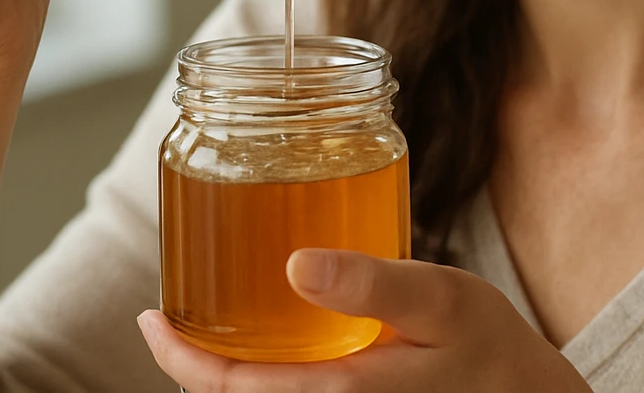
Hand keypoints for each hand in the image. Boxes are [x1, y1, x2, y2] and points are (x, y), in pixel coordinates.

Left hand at [136, 249, 592, 392]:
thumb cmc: (492, 351)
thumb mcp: (442, 299)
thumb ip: (371, 283)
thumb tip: (294, 264)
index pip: (230, 390)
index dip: (179, 358)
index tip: (151, 319)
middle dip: (195, 366)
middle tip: (177, 313)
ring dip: (226, 379)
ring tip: (211, 327)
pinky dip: (263, 386)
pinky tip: (268, 352)